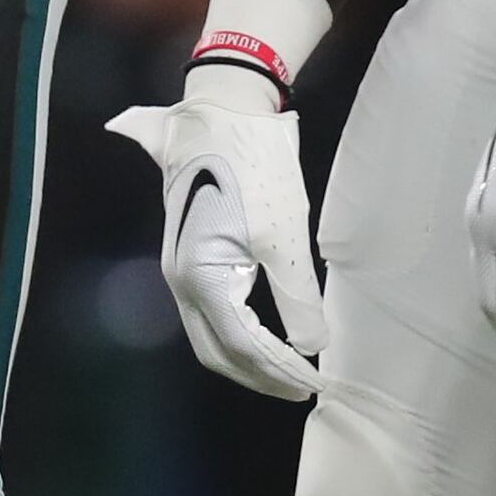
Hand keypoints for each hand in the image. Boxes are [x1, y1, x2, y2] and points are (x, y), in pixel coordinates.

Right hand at [107, 88, 324, 399]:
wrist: (221, 110)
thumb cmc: (254, 169)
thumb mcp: (283, 235)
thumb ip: (297, 298)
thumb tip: (312, 346)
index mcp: (200, 279)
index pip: (242, 347)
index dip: (280, 372)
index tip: (316, 385)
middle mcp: (180, 281)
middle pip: (216, 350)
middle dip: (259, 376)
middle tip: (303, 386)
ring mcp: (178, 266)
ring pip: (209, 333)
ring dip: (248, 357)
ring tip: (289, 365)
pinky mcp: (187, 251)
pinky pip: (208, 310)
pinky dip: (237, 332)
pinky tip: (263, 332)